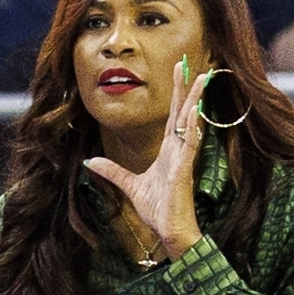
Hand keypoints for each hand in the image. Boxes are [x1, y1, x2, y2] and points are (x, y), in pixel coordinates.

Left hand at [82, 56, 206, 263]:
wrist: (169, 231)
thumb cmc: (158, 210)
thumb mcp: (129, 185)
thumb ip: (112, 171)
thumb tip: (92, 161)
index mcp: (169, 150)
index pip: (174, 115)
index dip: (177, 93)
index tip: (180, 71)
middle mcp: (178, 150)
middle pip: (184, 112)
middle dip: (187, 87)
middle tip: (190, 63)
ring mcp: (183, 158)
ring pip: (191, 123)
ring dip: (196, 100)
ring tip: (201, 79)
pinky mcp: (183, 171)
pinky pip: (189, 145)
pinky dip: (192, 128)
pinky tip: (195, 111)